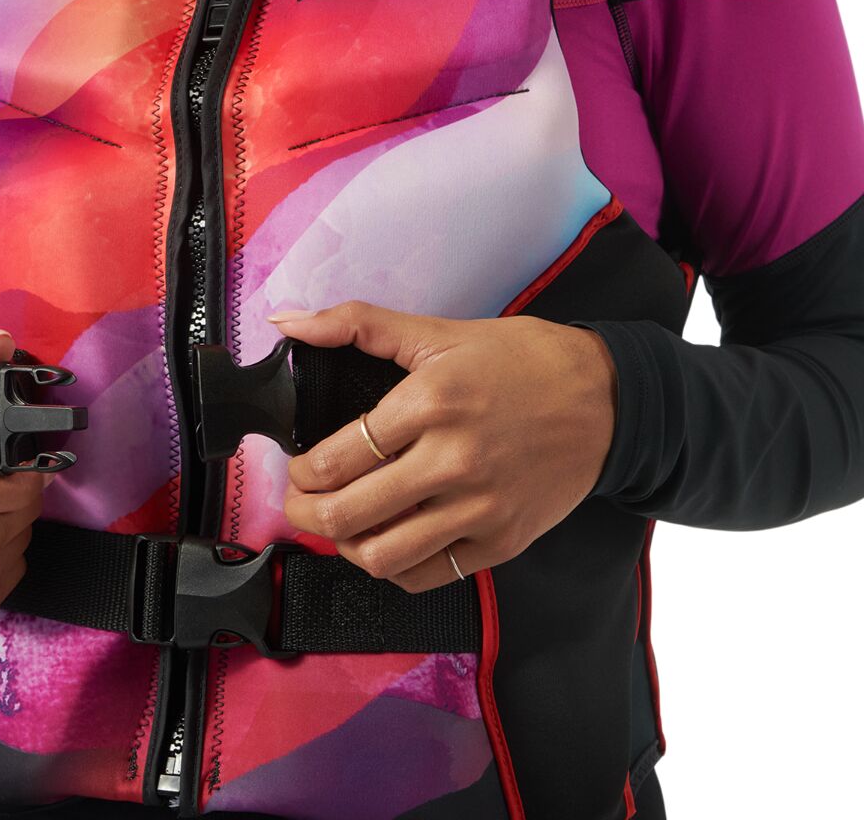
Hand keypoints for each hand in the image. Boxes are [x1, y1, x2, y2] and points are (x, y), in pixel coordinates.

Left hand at [276, 300, 617, 592]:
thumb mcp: (438, 329)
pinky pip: (428, 576)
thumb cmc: (522, 361)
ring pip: (381, 556)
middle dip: (303, 513)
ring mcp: (480, 508)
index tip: (297, 467)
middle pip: (347, 514)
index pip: (336, 458)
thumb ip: (356, 323)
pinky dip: (393, 565)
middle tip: (299, 501)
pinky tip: (387, 539)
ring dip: (344, 545)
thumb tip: (288, 320)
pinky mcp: (502, 542)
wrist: (608, 398)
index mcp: (431, 402)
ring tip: (339, 523)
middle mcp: (453, 461)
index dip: (299, 472)